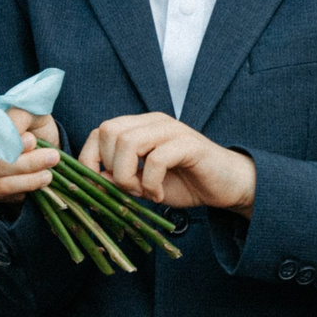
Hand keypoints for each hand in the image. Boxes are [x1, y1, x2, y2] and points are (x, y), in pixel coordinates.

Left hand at [79, 114, 256, 212]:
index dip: (89, 158)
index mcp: (140, 127)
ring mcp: (173, 130)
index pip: (99, 131)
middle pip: (109, 131)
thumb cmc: (185, 183)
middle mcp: (154, 122)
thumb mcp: (143, 184)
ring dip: (127, 174)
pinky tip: (158, 195)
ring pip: (129, 142)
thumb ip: (118, 178)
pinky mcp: (190, 144)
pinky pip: (157, 159)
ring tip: (142, 192)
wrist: (227, 186)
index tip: (97, 185)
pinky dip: (151, 182)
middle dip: (109, 166)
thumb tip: (93, 179)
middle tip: (126, 188)